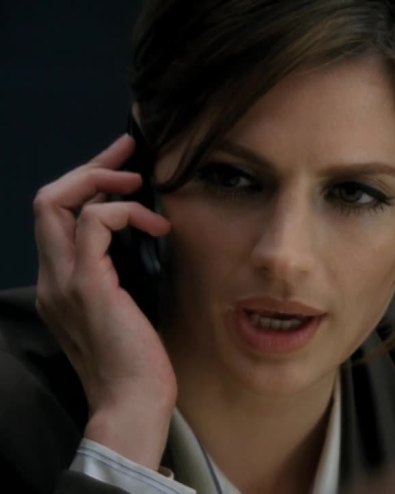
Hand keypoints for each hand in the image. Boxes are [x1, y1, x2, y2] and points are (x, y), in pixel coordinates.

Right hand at [33, 135, 173, 469]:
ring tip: (141, 184)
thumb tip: (146, 238)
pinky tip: (155, 226)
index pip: (56, 219)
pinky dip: (124, 212)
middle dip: (90, 166)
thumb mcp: (127, 309)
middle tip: (128, 150)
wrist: (133, 403)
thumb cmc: (139, 362)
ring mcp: (63, 282)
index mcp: (60, 285)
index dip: (85, 185)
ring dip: (104, 180)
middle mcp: (51, 280)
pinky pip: (94, 223)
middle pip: (48, 200)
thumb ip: (121, 275)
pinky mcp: (88, 286)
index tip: (122, 168)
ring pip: (58, 203)